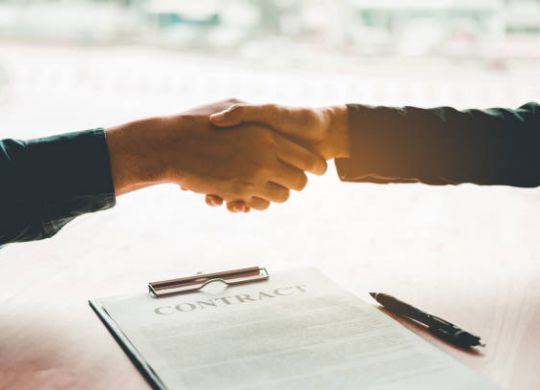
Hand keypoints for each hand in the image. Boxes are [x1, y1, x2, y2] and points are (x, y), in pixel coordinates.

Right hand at [106, 99, 326, 210]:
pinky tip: (249, 195)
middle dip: (298, 183)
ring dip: (278, 194)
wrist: (169, 145)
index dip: (316, 166)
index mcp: (268, 137)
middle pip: (299, 184)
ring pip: (280, 198)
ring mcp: (250, 180)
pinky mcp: (235, 194)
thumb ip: (254, 113)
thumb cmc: (200, 120)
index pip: (309, 160)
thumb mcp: (232, 104)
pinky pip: (256, 205)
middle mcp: (264, 161)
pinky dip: (256, 202)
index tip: (317, 167)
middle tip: (293, 177)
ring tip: (270, 184)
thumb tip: (273, 125)